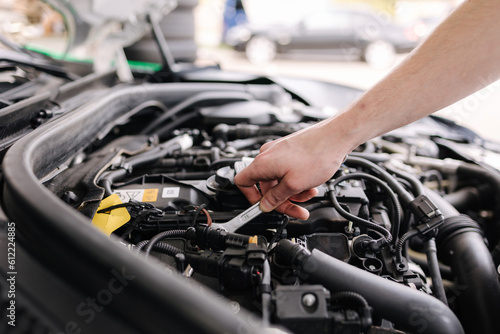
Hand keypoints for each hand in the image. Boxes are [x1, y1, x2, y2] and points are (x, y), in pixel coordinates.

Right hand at [234, 120, 350, 219]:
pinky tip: (310, 186)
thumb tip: (265, 205)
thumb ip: (276, 197)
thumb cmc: (317, 154)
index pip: (243, 182)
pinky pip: (287, 172)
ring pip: (279, 180)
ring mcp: (279, 153)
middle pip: (266, 185)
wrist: (336, 137)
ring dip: (293, 192)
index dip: (251, 198)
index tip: (264, 206)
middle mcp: (268, 156)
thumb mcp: (294, 185)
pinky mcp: (290, 152)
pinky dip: (297, 182)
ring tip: (308, 194)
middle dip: (281, 199)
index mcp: (262, 163)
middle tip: (295, 208)